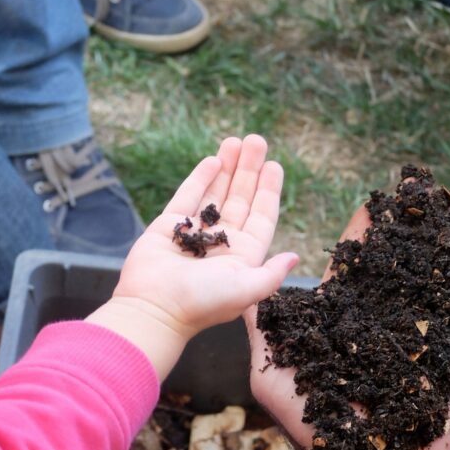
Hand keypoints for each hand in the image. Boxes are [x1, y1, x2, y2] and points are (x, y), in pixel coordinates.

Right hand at [87, 135, 297, 378]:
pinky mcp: (169, 226)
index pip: (261, 216)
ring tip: (235, 140)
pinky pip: (189, 196)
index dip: (268, 191)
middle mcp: (220, 243)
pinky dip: (201, 178)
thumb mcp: (245, 290)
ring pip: (215, 193)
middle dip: (249, 170)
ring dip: (227, 168)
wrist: (154, 309)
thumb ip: (271, 274)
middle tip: (256, 141)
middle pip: (240, 198)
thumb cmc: (201, 303)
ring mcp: (194, 233)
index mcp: (241, 257)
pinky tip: (214, 160)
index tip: (275, 165)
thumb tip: (295, 257)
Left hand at [246, 205, 449, 449]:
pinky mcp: (446, 353)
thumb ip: (262, 327)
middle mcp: (378, 323)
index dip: (362, 235)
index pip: (352, 267)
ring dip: (441, 243)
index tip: (372, 201)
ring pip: (430, 278)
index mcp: (340, 322)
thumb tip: (241, 288)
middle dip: (405, 229)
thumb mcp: (271, 371)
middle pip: (394, 265)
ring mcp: (414, 335)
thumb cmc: (311, 428)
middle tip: (417, 190)